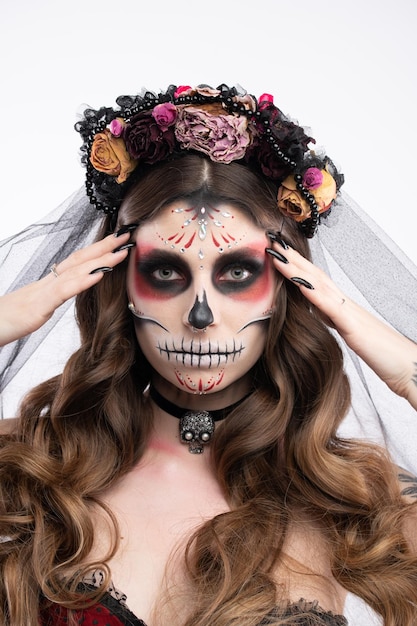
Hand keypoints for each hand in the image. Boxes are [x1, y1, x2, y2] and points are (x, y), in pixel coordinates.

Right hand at [0, 230, 133, 345]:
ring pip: (76, 271)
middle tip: (127, 235)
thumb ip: (46, 303)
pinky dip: (84, 280)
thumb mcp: (32, 311)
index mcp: (46, 285)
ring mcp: (41, 293)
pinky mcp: (37, 308)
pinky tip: (101, 274)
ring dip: (102, 260)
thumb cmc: (3, 322)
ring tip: (122, 251)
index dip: (96, 251)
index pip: (75, 263)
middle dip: (104, 247)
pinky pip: (64, 291)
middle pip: (78, 260)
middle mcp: (45, 284)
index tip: (116, 243)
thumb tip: (56, 300)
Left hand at [266, 234, 416, 409]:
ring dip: (295, 267)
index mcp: (342, 306)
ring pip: (318, 283)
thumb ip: (334, 320)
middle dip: (291, 257)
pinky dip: (312, 292)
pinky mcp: (353, 326)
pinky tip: (297, 282)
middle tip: (271, 240)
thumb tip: (317, 312)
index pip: (315, 280)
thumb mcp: (350, 334)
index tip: (277, 252)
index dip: (295, 265)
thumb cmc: (382, 353)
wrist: (408, 366)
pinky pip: (330, 306)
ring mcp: (349, 312)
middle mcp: (345, 303)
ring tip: (276, 253)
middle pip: (314, 274)